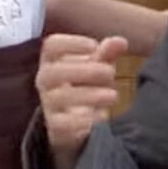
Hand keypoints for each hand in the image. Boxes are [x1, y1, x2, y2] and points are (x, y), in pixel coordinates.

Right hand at [36, 34, 126, 150]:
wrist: (73, 121)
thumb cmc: (85, 83)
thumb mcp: (96, 66)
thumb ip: (107, 53)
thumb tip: (121, 42)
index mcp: (52, 60)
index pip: (51, 45)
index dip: (71, 43)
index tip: (93, 46)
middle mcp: (46, 81)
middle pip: (52, 72)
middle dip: (84, 71)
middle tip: (110, 72)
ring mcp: (49, 104)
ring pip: (60, 98)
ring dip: (90, 95)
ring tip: (113, 95)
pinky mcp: (56, 126)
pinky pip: (64, 124)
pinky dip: (85, 120)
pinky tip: (103, 115)